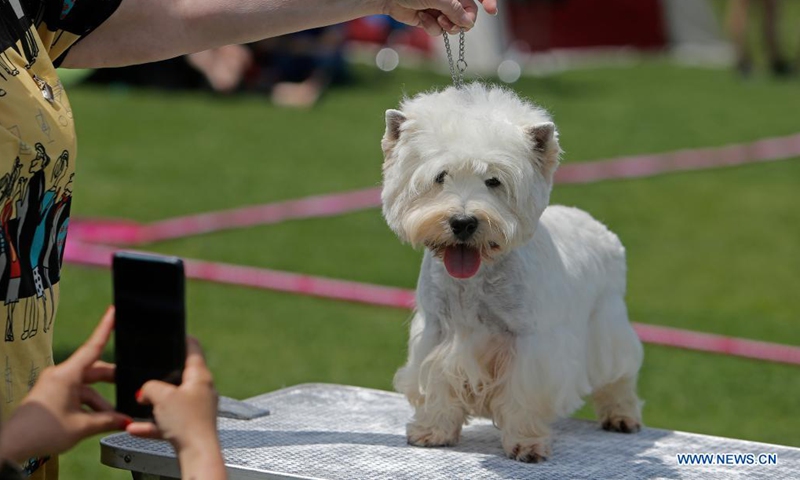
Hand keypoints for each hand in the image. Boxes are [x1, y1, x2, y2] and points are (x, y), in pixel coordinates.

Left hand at [0, 308, 130, 462]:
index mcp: (66, 375)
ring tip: (113, 418)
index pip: (92, 347)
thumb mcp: (82, 427)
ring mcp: (55, 386)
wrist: (12, 447)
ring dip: (101, 401)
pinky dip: (89, 406)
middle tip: (129, 384)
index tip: (113, 312)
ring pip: (87, 387)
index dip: (105, 329)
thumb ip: (107, 420)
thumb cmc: (42, 432)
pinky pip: (77, 395)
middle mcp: (60, 376)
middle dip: (112, 380)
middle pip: (94, 371)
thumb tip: (126, 420)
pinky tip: (99, 420)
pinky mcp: (52, 396)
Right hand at [126, 338, 223, 477]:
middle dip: (162, 376)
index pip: (193, 348)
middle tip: (147, 373)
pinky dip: (152, 424)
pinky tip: (135, 428)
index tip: (173, 333)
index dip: (182, 338)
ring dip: (154, 403)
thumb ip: (150, 386)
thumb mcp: (162, 396)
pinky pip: (167, 422)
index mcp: (200, 376)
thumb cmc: (188, 423)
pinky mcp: (190, 427)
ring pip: (172, 400)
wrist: (197, 455)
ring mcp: (197, 409)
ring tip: (140, 402)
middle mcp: (202, 390)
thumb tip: (145, 390)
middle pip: (180, 375)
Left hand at [384, 0, 498, 35]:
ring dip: (446, 26)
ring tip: (436, 19)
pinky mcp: (431, 20)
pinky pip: (439, 30)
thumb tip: (468, 23)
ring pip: (454, 26)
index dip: (488, 1)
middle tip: (452, 24)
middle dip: (461, 21)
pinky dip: (431, 27)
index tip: (491, 10)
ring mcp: (441, 10)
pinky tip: (421, 18)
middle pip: (468, 15)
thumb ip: (454, 9)